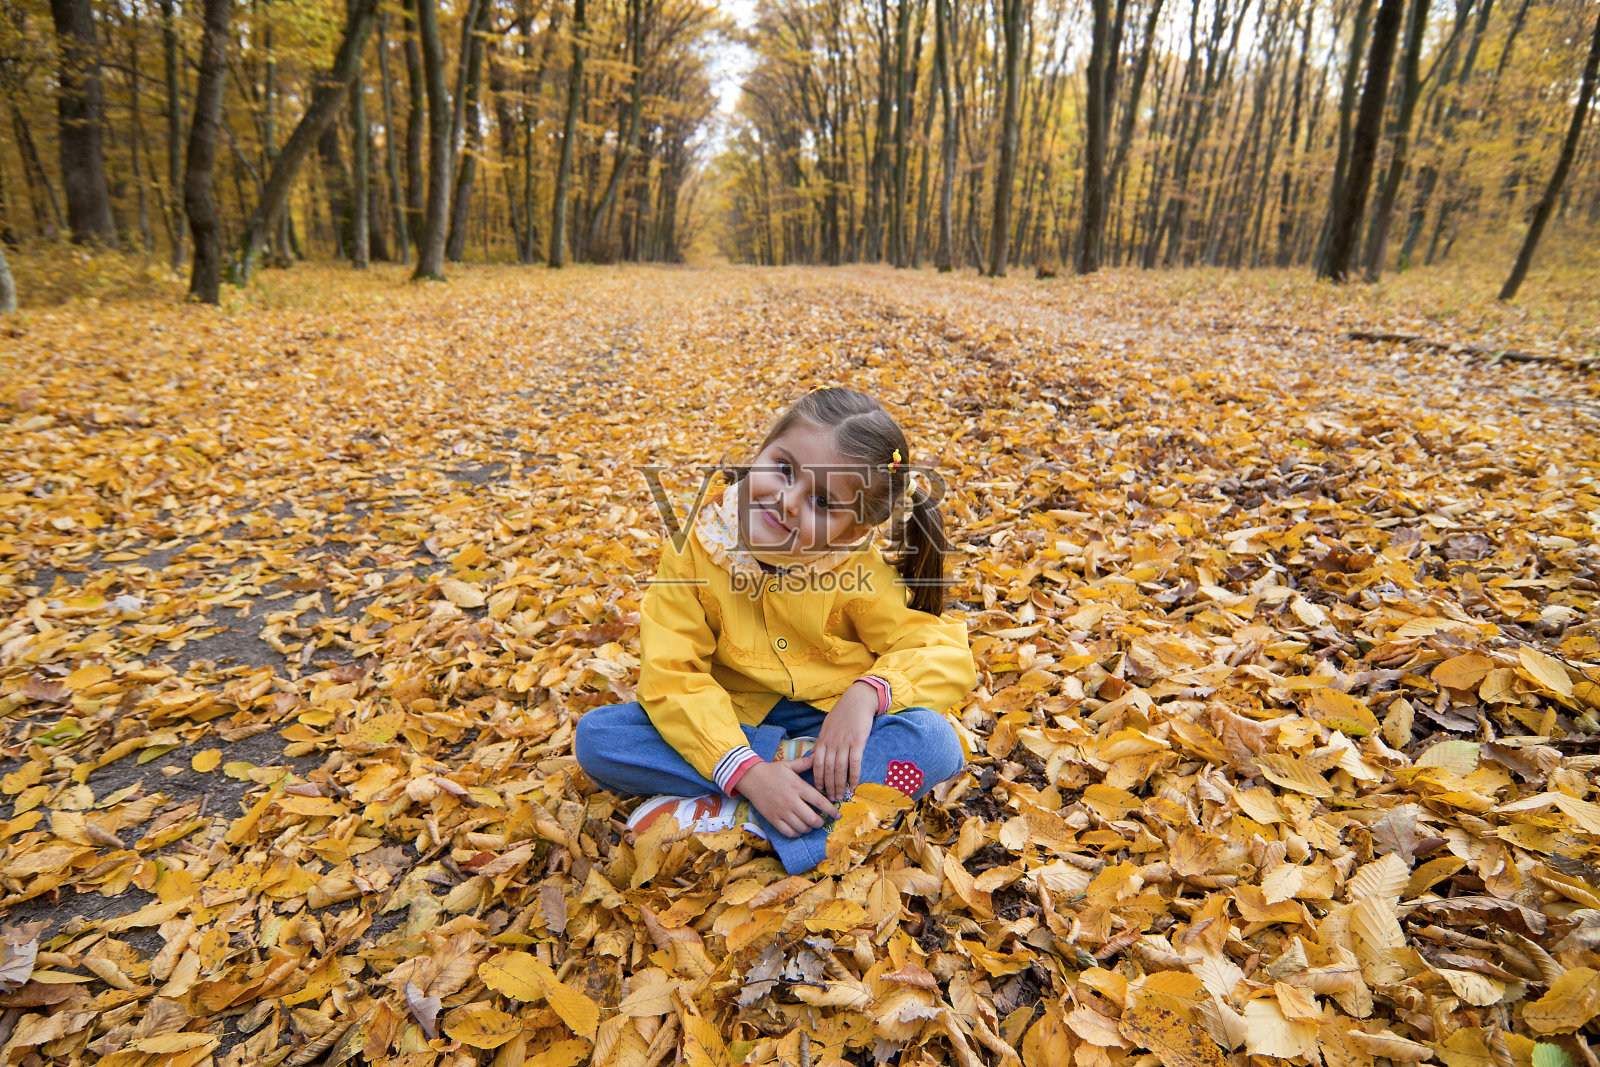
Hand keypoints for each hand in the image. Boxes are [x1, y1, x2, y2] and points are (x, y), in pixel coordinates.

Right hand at [735, 757, 839, 837]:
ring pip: (801, 827)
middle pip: (812, 818)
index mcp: (798, 787)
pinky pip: (788, 832)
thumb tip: (819, 756)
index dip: (831, 810)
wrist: (750, 778)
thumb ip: (806, 763)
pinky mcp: (773, 818)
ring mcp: (781, 811)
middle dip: (820, 822)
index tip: (837, 814)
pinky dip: (796, 833)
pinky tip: (798, 829)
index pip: (819, 801)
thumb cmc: (772, 771)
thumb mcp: (789, 764)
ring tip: (810, 824)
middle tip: (821, 821)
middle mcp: (791, 800)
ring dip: (809, 828)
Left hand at [813, 683, 876, 801]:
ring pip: (839, 769)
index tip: (818, 790)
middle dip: (828, 786)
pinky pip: (854, 763)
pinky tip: (853, 786)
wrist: (857, 700)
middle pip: (828, 769)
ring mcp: (844, 743)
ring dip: (839, 785)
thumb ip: (823, 742)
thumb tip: (818, 757)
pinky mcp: (857, 742)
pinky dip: (853, 777)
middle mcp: (831, 743)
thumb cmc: (842, 713)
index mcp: (823, 740)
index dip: (817, 778)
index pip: (816, 763)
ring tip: (840, 796)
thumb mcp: (827, 726)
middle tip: (830, 799)